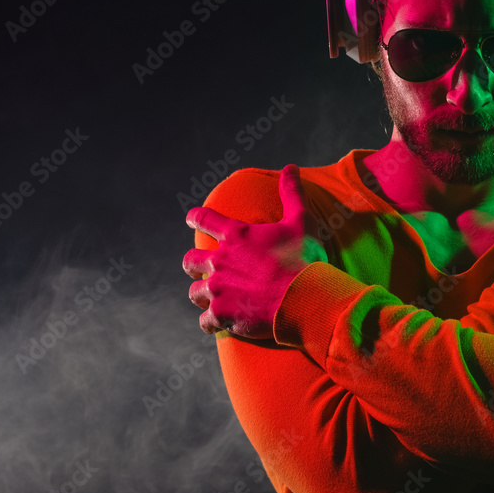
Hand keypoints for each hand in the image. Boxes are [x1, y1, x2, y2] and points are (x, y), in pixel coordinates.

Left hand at [182, 164, 327, 337]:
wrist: (302, 299)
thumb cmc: (303, 259)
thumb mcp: (301, 221)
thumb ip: (292, 193)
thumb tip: (291, 167)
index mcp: (236, 235)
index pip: (204, 219)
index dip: (196, 217)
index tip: (191, 218)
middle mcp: (220, 261)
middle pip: (190, 260)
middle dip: (194, 264)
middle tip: (202, 269)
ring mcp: (218, 290)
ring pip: (195, 292)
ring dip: (204, 294)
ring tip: (214, 299)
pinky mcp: (221, 315)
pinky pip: (205, 322)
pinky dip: (212, 323)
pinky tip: (220, 324)